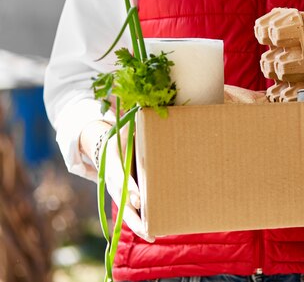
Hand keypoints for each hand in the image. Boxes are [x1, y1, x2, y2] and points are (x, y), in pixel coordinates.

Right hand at [80, 121, 153, 241]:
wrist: (102, 142)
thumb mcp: (128, 126)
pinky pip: (128, 209)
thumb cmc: (121, 132)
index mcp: (113, 160)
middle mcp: (111, 178)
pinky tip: (151, 232)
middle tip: (148, 229)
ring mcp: (115, 188)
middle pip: (121, 200)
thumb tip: (158, 111)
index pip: (120, 177)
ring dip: (137, 224)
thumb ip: (140, 125)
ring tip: (152, 235)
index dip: (129, 189)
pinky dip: (137, 221)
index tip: (139, 200)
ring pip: (124, 210)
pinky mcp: (121, 193)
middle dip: (134, 216)